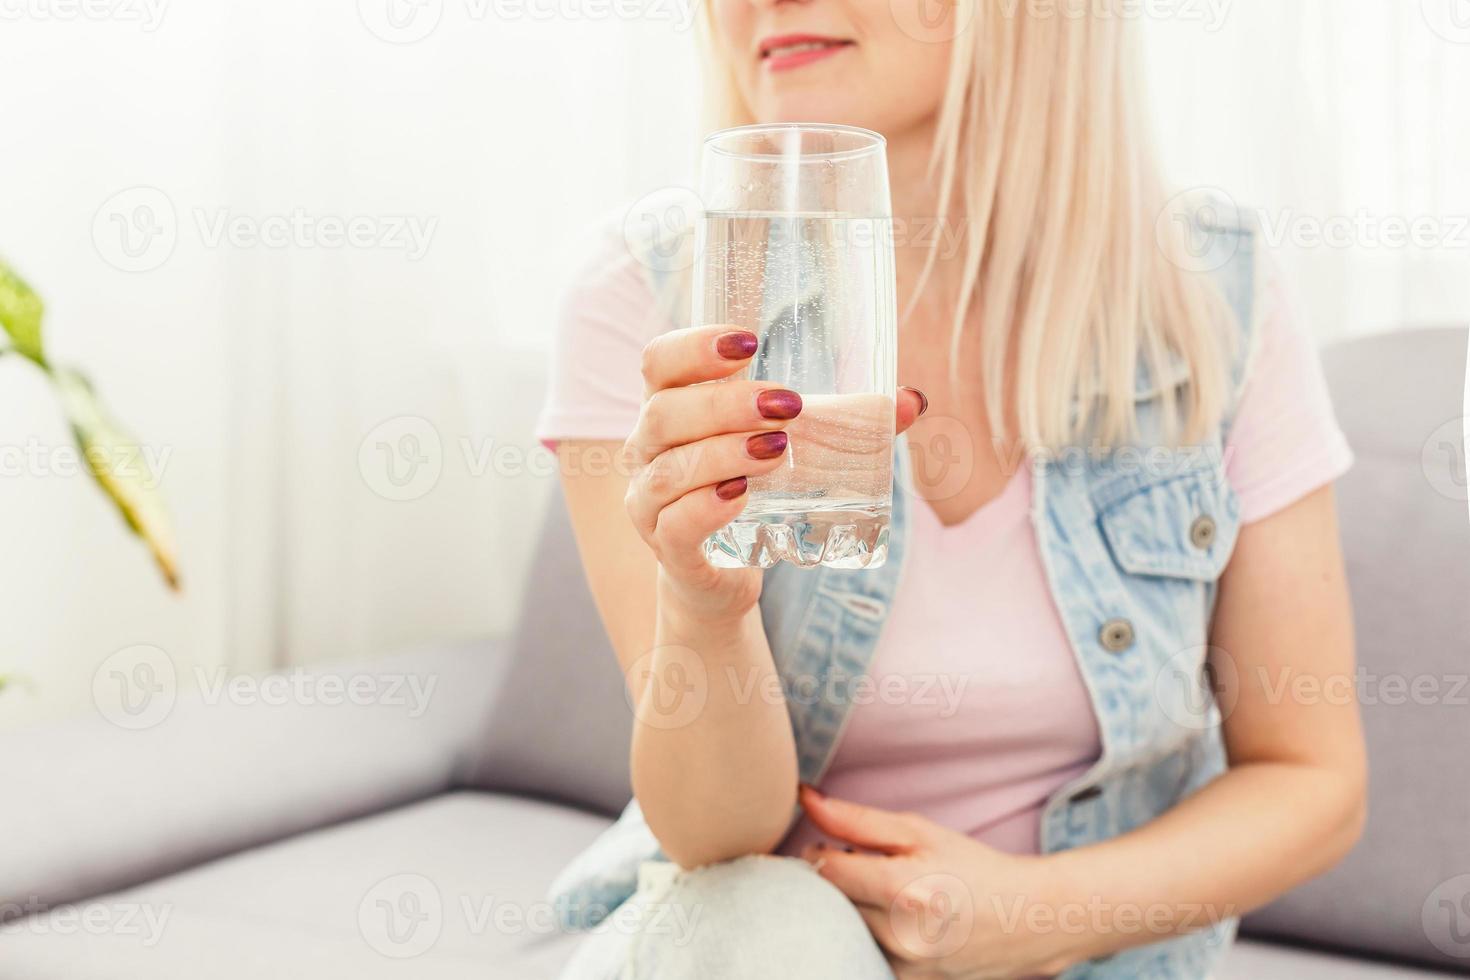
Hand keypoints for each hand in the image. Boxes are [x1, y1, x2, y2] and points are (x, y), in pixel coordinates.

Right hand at [624, 324, 925, 622]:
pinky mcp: (668, 549)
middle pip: (665, 413)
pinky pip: (675, 525)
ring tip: (777, 449)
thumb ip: (842, 425)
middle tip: (785, 405)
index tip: (749, 341)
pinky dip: (705, 508)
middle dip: (725, 404)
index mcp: (670, 409)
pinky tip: (740, 497)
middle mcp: (647, 451)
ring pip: (672, 469)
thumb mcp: (787, 452)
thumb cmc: (748, 494)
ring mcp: (650, 502)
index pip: (658, 362)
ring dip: (724, 453)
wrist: (716, 578)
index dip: (694, 347)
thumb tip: (912, 401)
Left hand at [798, 785, 1083, 978]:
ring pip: (846, 929)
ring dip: (852, 908)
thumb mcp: (918, 831)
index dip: (818, 852)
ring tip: (883, 893)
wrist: (1027, 918)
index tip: (830, 845)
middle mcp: (898, 935)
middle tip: (860, 867)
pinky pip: (866, 951)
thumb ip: (856, 819)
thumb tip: (805, 798)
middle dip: (835, 882)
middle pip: (831, 903)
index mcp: (899, 889)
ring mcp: (903, 965)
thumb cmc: (971, 867)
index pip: (824, 870)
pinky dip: (869, 933)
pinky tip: (895, 920)